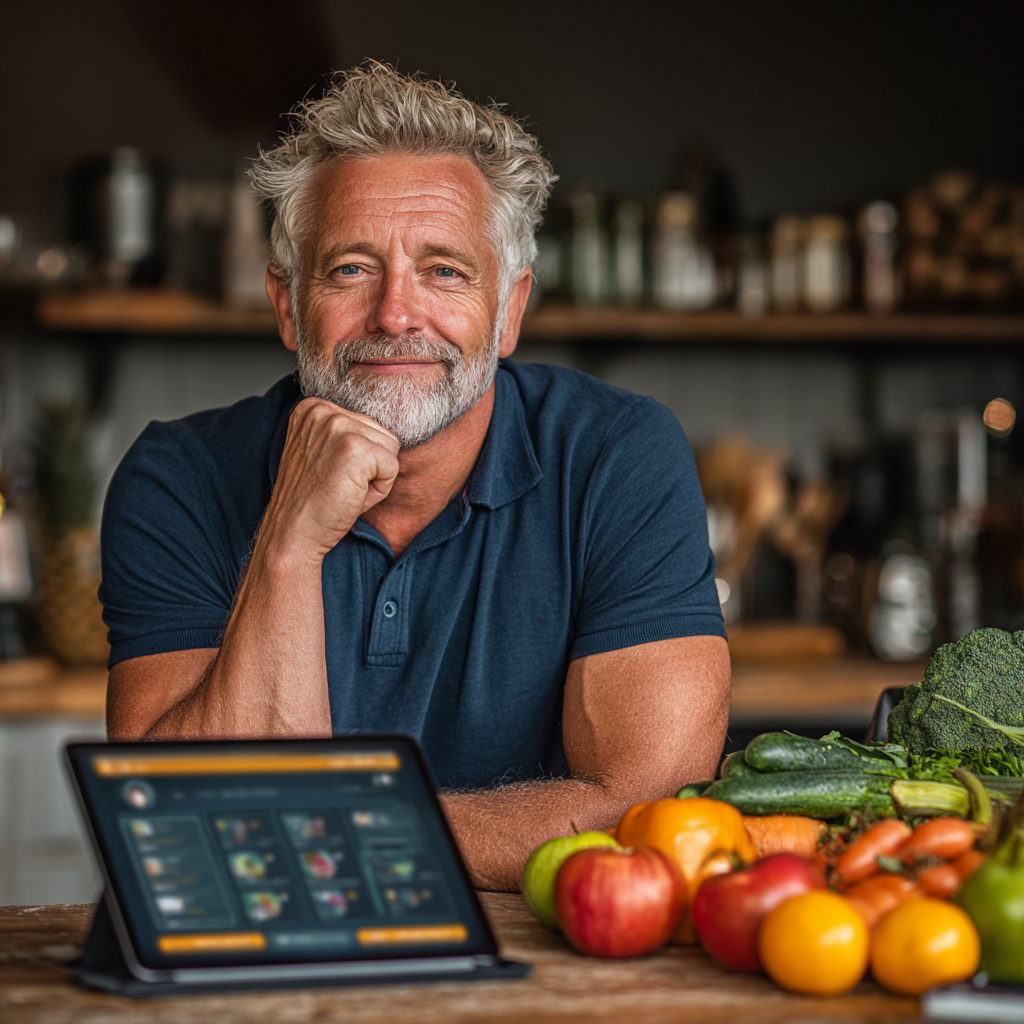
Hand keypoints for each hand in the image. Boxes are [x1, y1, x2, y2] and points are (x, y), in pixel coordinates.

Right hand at [260, 398, 399, 562]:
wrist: (294, 533)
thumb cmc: (311, 500)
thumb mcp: (321, 453)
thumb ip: (344, 434)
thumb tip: (384, 430)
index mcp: (313, 408)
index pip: (367, 425)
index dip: (358, 459)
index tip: (328, 473)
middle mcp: (324, 411)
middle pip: (382, 434)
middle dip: (370, 467)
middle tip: (337, 486)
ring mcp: (339, 427)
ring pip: (390, 450)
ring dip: (375, 478)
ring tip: (343, 490)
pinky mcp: (356, 449)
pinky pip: (393, 468)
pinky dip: (379, 491)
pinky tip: (351, 497)